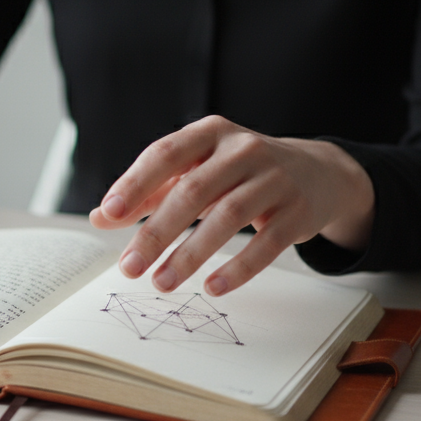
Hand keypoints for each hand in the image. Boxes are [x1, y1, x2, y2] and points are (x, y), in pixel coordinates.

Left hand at [89, 115, 373, 295]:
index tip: (110, 214)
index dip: (135, 184)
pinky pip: (267, 243)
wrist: (319, 172)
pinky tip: (213, 287)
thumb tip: (101, 216)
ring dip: (191, 254)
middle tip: (129, 267)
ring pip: (228, 216)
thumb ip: (149, 192)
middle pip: (192, 191)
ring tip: (162, 283)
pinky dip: (239, 268)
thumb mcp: (196, 171)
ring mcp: (274, 178)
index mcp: (210, 134)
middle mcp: (243, 149)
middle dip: (156, 232)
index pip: (165, 154)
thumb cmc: (240, 173)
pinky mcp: (297, 211)